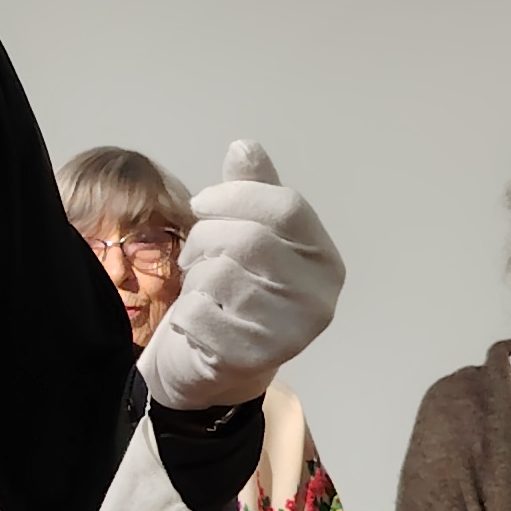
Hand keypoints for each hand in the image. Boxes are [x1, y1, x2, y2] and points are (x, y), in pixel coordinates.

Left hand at [134, 141, 343, 411]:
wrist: (221, 364)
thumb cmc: (236, 289)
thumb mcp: (246, 233)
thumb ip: (251, 192)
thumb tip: (245, 147)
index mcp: (324, 258)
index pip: (286, 207)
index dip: (235, 195)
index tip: (202, 204)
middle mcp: (320, 296)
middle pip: (252, 239)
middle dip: (205, 237)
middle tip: (191, 252)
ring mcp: (291, 333)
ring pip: (223, 276)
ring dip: (195, 276)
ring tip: (197, 285)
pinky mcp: (255, 360)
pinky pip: (202, 316)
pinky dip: (186, 314)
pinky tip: (195, 320)